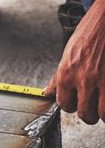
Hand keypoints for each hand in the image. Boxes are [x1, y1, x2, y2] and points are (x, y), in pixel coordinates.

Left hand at [43, 0, 104, 123]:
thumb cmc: (89, 33)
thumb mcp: (67, 54)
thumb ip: (58, 77)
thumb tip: (48, 92)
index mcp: (66, 74)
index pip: (64, 104)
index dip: (70, 105)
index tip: (75, 103)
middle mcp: (84, 79)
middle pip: (83, 112)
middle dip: (87, 114)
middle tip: (90, 109)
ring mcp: (102, 81)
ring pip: (101, 114)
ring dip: (101, 114)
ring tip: (101, 109)